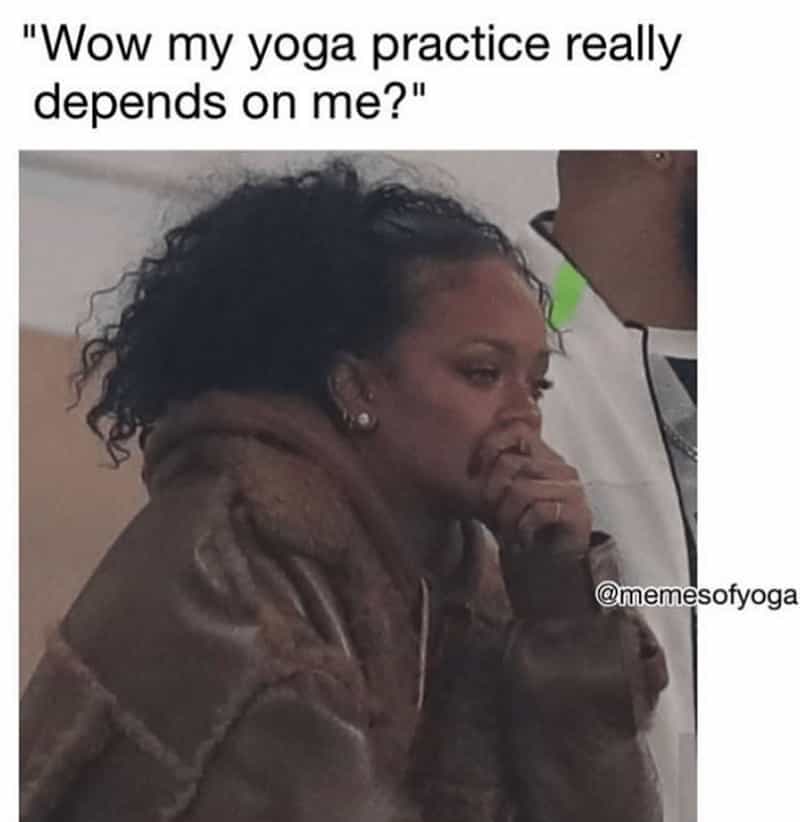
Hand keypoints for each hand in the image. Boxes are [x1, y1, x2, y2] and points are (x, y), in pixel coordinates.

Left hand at [471, 417, 591, 552]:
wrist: (546, 569)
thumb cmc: (520, 529)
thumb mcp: (500, 495)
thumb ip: (493, 471)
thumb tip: (472, 460)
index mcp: (544, 456)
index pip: (516, 430)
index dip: (489, 446)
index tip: (472, 471)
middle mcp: (561, 467)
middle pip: (509, 463)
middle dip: (492, 495)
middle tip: (495, 517)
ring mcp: (572, 489)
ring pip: (520, 490)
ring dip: (506, 518)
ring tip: (511, 532)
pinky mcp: (578, 512)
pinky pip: (537, 511)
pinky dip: (523, 530)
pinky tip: (525, 540)